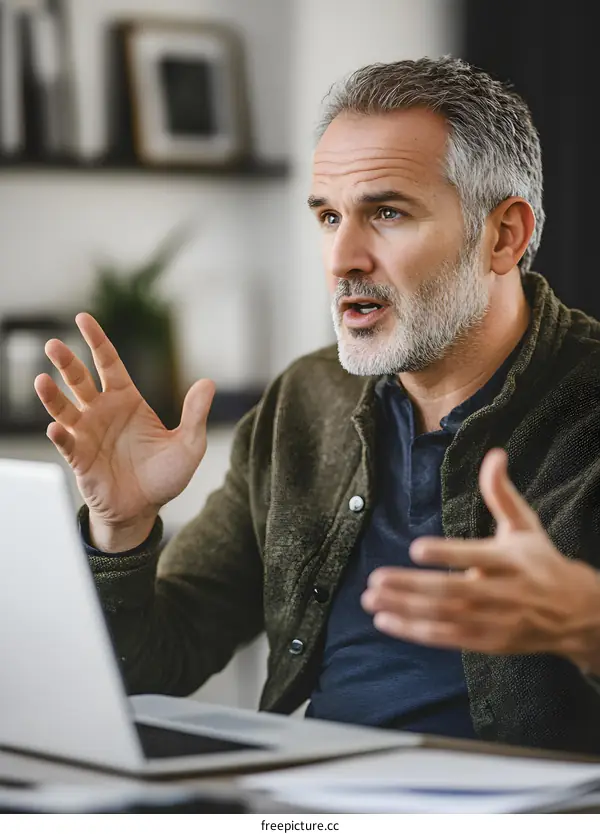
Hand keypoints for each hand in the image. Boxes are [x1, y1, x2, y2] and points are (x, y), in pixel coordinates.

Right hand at [34, 313, 214, 548]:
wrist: (145, 509)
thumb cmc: (165, 475)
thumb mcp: (189, 445)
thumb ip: (195, 414)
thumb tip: (208, 383)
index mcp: (127, 400)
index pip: (108, 362)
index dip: (96, 340)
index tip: (82, 318)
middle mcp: (102, 412)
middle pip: (79, 379)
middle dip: (66, 361)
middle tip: (53, 345)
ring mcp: (87, 434)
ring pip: (63, 408)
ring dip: (51, 396)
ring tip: (41, 380)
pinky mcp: (79, 459)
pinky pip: (66, 444)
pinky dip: (59, 436)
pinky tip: (55, 429)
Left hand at [361, 448, 599, 670]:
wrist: (577, 614)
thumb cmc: (540, 562)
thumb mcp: (525, 526)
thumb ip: (501, 494)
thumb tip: (494, 454)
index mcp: (511, 561)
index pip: (477, 556)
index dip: (447, 554)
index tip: (416, 549)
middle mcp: (503, 593)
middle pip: (453, 592)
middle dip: (412, 587)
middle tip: (376, 579)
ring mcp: (495, 622)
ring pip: (445, 616)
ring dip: (405, 609)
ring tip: (371, 599)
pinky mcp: (487, 643)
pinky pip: (446, 638)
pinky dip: (415, 632)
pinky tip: (386, 622)